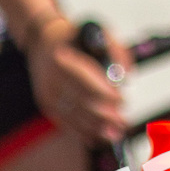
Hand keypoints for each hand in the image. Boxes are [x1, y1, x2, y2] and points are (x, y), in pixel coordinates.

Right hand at [26, 17, 128, 145]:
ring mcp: (48, 94)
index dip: (105, 94)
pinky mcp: (47, 105)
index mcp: (62, 59)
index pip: (85, 81)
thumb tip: (126, 77)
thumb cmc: (75, 38)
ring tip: (116, 134)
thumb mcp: (99, 32)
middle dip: (104, 115)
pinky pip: (66, 123)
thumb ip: (116, 52)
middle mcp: (52, 79)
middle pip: (80, 102)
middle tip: (123, 121)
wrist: (43, 42)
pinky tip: (97, 138)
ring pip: (74, 116)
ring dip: (96, 128)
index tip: (122, 99)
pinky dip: (82, 132)